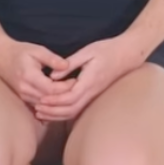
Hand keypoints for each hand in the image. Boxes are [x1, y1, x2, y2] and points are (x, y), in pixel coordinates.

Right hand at [0, 39, 71, 109]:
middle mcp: (25, 89)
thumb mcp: (37, 50)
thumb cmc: (20, 51)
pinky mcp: (23, 98)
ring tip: (71, 94)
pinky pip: (39, 105)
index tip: (76, 80)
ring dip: (58, 102)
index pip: (51, 89)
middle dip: (64, 96)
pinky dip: (50, 104)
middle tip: (78, 89)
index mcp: (29, 76)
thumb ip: (52, 59)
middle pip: (49, 100)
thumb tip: (67, 66)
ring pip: (44, 105)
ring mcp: (23, 95)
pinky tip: (61, 99)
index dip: (65, 87)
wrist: (0, 57)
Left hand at [32, 36, 146, 123]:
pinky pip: (78, 109)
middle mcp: (92, 92)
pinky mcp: (94, 95)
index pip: (69, 97)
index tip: (40, 99)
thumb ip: (70, 63)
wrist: (127, 54)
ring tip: (41, 113)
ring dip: (57, 115)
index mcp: (89, 81)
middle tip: (36, 109)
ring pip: (74, 112)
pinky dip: (65, 112)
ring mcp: (94, 95)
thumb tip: (52, 76)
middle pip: (70, 109)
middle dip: (52, 111)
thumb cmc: (107, 50)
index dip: (54, 100)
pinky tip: (55, 111)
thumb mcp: (87, 52)